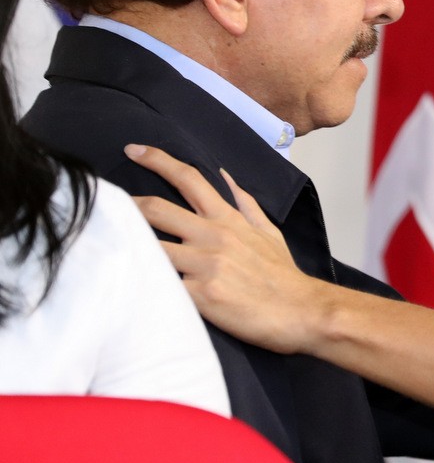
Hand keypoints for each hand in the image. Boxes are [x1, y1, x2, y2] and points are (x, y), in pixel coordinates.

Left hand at [123, 143, 322, 353]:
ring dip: (128, 248)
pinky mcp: (200, 296)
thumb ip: (245, 204)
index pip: (188, 179)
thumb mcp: (269, 232)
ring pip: (149, 248)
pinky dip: (143, 285)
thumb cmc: (283, 276)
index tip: (133, 150)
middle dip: (125, 205)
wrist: (302, 311)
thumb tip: (227, 178)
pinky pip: (160, 286)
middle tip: (103, 206)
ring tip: (109, 251)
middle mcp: (213, 236)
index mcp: (228, 219)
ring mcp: (205, 265)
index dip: (157, 160)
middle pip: (156, 209)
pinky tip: (127, 288)